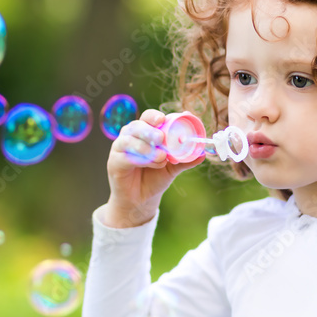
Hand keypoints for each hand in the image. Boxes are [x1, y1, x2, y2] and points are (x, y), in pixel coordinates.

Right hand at [103, 108, 205, 227]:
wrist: (141, 199)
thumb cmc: (154, 178)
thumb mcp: (173, 167)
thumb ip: (185, 159)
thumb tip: (203, 153)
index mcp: (145, 132)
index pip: (148, 117)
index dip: (154, 116)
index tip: (163, 119)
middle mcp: (130, 136)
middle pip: (137, 125)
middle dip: (150, 131)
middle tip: (161, 138)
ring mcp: (120, 147)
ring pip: (129, 139)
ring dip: (146, 148)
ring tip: (161, 158)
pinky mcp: (114, 161)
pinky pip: (125, 156)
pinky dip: (140, 158)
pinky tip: (151, 164)